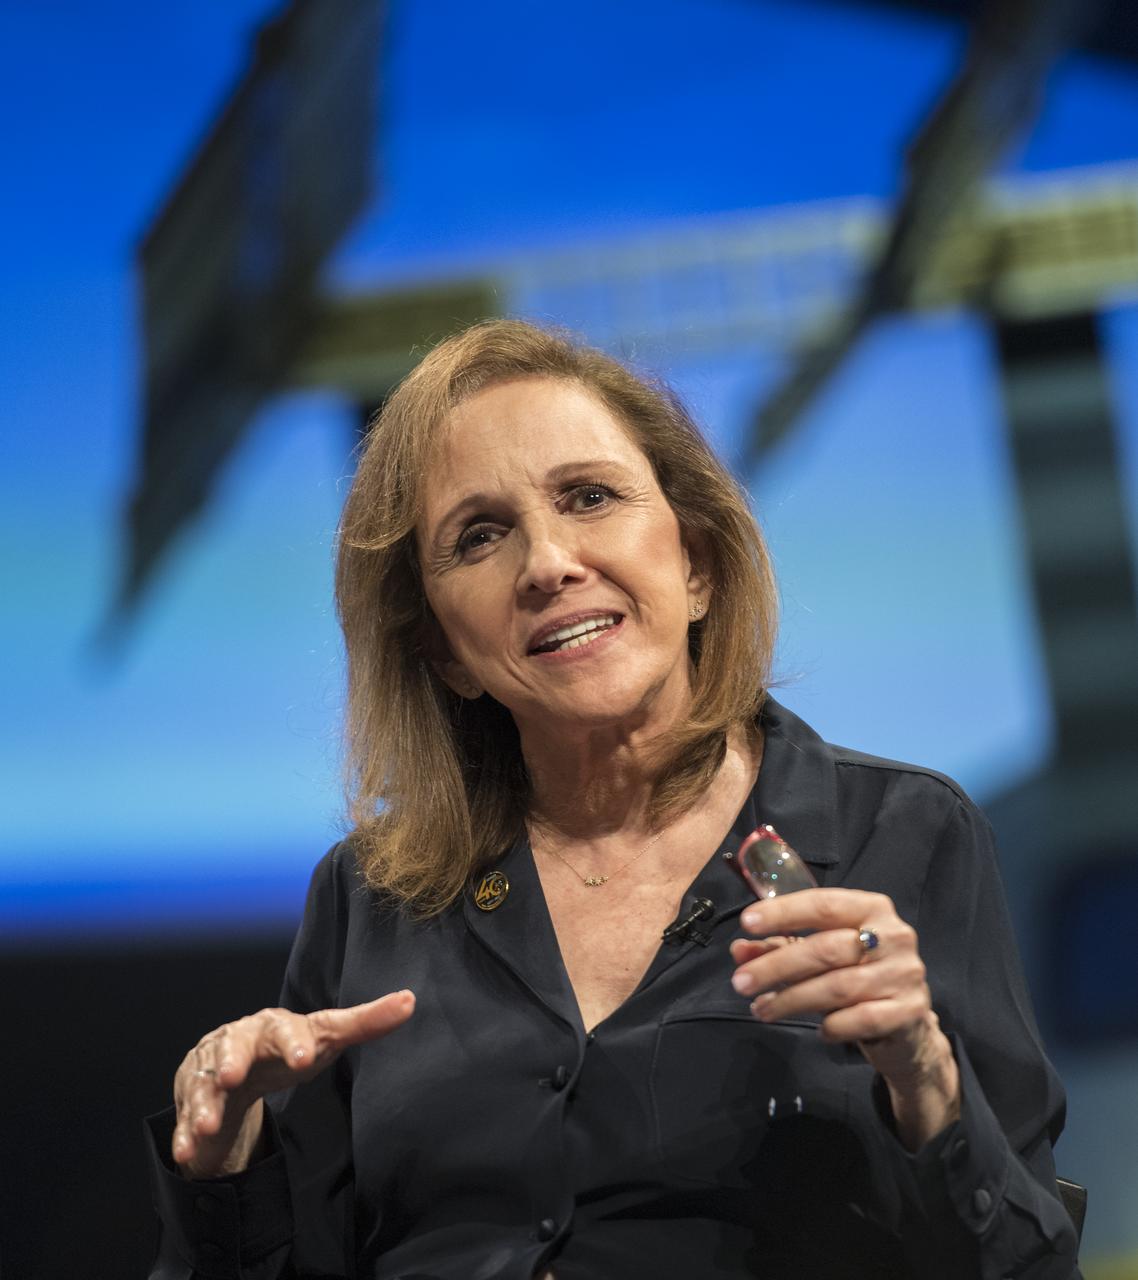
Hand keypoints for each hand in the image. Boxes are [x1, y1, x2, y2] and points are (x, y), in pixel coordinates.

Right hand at [172, 990, 415, 1178]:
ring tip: (207, 1124)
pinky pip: (184, 1117)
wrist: (238, 1066)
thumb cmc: (289, 1048)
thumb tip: (410, 1001)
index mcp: (274, 1025)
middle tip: (231, 1076)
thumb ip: (365, 1022)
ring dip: (204, 1102)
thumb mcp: (326, 1036)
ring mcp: (210, 1069)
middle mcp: (237, 1041)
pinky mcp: (191, 1098)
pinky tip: (186, 1152)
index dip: (294, 1041)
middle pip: (231, 1045)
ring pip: (203, 1083)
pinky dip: (184, 1133)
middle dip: (230, 1060)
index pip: (285, 1027)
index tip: (305, 1058)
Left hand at [730, 889, 958, 1149]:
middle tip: (740, 982)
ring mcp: (904, 973)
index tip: (747, 923)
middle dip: (776, 966)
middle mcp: (894, 935)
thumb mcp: (820, 955)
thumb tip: (739, 950)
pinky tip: (817, 1030)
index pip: (823, 904)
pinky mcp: (909, 1010)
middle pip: (825, 948)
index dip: (783, 912)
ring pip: (837, 986)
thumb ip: (781, 947)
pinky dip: (831, 1025)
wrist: (909, 1026)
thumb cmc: (858, 975)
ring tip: (761, 1009)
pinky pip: (859, 1018)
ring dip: (791, 1000)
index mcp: (871, 908)